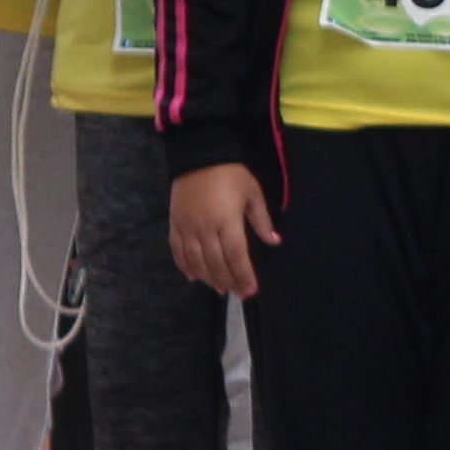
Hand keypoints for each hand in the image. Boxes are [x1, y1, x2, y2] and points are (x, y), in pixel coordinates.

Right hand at [167, 162, 274, 301]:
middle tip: (239, 294)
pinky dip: (185, 266)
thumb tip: (275, 242)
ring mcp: (187, 227)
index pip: (236, 256)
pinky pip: (177, 251)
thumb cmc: (231, 174)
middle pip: (216, 263)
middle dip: (229, 281)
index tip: (251, 290)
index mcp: (227, 221)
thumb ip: (261, 220)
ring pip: (196, 261)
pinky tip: (194, 277)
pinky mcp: (174, 224)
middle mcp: (204, 228)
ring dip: (208, 278)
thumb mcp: (253, 193)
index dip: (243, 275)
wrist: (199, 156)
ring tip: (220, 289)